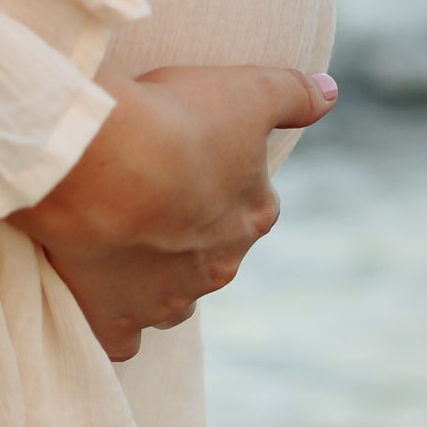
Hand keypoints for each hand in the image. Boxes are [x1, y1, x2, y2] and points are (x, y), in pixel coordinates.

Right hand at [8, 64, 337, 360]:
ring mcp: (167, 301)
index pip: (252, 204)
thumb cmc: (174, 119)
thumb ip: (294, 94)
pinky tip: (95, 292)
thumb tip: (331, 93)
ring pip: (171, 298)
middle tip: (145, 192)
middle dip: (187, 232)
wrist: (102, 160)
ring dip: (152, 276)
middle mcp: (219, 267)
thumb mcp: (247, 89)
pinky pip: (121, 336)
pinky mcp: (116, 321)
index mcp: (252, 215)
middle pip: (212, 255)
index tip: (187, 156)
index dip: (219, 180)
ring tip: (116, 236)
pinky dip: (113, 320)